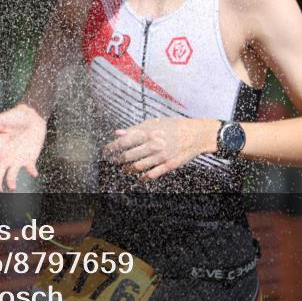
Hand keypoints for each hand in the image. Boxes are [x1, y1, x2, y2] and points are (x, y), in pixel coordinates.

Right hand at [0, 104, 45, 191]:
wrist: (31, 116)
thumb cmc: (12, 117)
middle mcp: (5, 156)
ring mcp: (17, 159)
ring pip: (12, 175)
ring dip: (11, 181)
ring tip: (12, 186)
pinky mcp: (30, 159)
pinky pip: (30, 168)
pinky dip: (32, 171)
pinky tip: (33, 173)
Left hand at [102, 117, 216, 180]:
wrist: (196, 134)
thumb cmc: (174, 126)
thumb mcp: (154, 123)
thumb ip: (135, 128)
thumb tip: (118, 133)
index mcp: (148, 132)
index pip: (124, 141)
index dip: (112, 147)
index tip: (105, 151)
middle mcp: (153, 144)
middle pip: (128, 156)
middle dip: (117, 160)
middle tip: (113, 161)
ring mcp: (161, 156)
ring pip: (138, 167)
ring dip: (128, 170)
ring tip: (124, 170)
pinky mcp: (169, 165)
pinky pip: (152, 174)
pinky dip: (144, 178)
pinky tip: (140, 178)